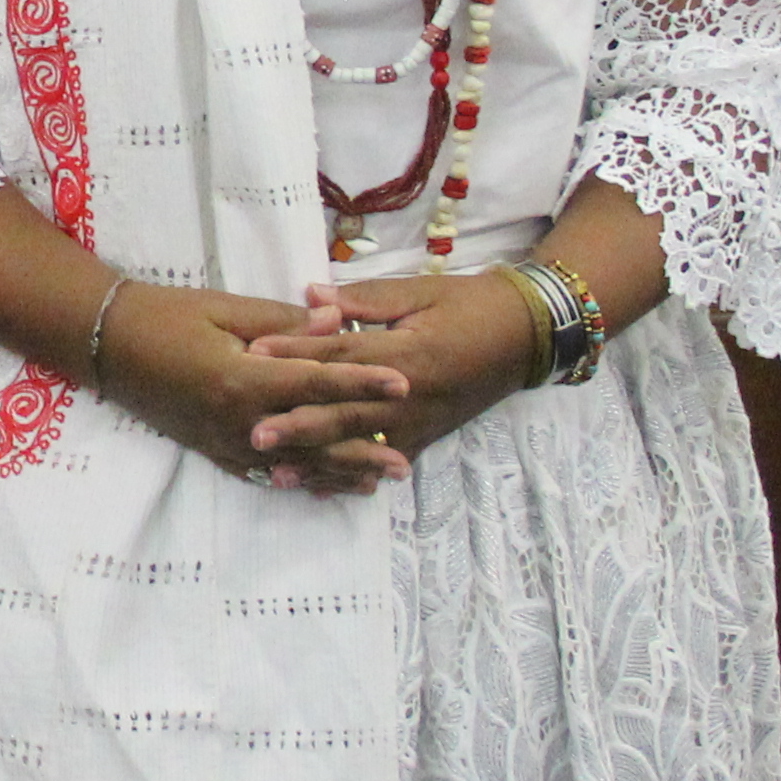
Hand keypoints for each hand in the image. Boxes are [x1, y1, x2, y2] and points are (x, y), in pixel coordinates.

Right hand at [89, 285, 414, 492]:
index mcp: (245, 379)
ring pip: (293, 464)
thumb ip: (284, 322)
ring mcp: (224, 441)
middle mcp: (239, 420)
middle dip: (361, 450)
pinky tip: (321, 484)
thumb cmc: (166, 316)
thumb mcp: (225, 309)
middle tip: (405, 463)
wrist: (108, 345)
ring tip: (376, 483)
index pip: (318, 384)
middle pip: (314, 439)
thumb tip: (337, 325)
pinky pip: (262, 471)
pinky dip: (297, 479)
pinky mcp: (212, 449)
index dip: (364, 384)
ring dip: (337, 474)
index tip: (404, 384)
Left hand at [241, 271, 545, 471]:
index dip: (296, 355)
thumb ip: (363, 299)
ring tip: (277, 474)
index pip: (341, 356)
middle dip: (299, 425)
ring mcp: (421, 422)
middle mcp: (412, 395)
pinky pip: (386, 460)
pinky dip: (354, 475)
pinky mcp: (429, 435)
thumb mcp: (419, 292)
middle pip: (346, 412)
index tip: (253, 356)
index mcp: (407, 352)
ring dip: (319, 461)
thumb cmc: (471, 304)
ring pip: (363, 446)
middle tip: (255, 435)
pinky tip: (323, 488)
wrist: (527, 335)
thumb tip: (311, 295)